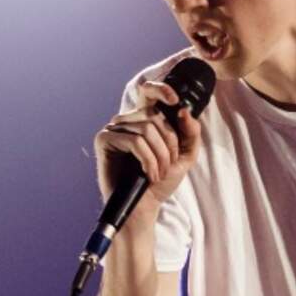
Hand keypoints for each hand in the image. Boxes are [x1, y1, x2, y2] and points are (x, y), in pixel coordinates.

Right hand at [94, 80, 202, 212]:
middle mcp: (128, 120)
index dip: (161, 90)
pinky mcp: (104, 140)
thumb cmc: (161, 181)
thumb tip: (183, 110)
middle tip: (169, 164)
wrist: (144, 206)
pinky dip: (147, 160)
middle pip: (155, 115)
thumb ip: (190, 132)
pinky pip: (134, 141)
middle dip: (170, 142)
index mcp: (145, 119)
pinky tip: (148, 174)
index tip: (175, 101)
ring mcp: (114, 129)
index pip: (149, 91)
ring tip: (159, 173)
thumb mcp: (185, 155)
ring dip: (160, 155)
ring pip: (146, 129)